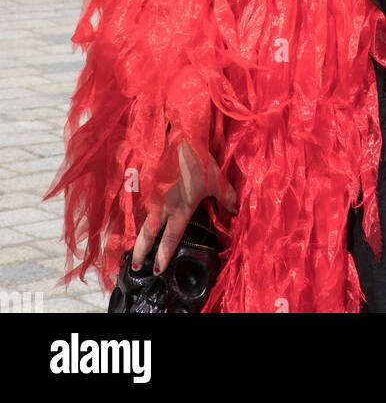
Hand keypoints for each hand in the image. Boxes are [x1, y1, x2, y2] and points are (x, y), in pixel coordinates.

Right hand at [132, 138, 237, 274]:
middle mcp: (163, 207)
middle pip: (148, 234)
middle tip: (133, 266)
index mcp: (180, 210)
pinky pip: (136, 203)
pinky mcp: (145, 184)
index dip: (164, 255)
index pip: (171, 238)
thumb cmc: (199, 161)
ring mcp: (152, 195)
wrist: (180, 138)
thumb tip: (235, 212)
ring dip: (134, 233)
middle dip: (140, 251)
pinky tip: (125, 219)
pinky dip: (130, 214)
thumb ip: (226, 197)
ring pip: (139, 219)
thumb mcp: (216, 180)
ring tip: (127, 246)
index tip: (157, 270)